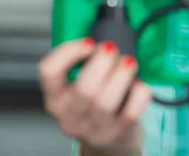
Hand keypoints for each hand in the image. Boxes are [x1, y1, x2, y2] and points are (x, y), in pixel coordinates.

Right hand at [37, 38, 151, 154]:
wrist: (110, 146)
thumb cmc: (96, 111)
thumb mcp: (79, 91)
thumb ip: (84, 68)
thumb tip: (103, 41)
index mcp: (56, 100)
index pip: (49, 72)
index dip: (69, 51)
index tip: (89, 42)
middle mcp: (70, 116)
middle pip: (84, 87)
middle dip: (103, 61)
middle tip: (113, 51)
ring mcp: (94, 129)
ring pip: (106, 100)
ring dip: (122, 74)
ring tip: (128, 64)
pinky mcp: (118, 134)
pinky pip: (132, 111)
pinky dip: (139, 92)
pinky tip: (139, 84)